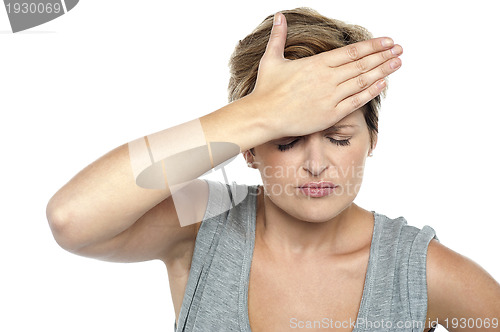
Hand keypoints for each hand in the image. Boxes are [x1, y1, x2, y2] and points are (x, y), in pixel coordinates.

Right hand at [248, 12, 402, 138]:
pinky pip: (356, 101)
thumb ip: (278, 37)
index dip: (372, 46)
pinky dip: (371, 92)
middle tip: (399, 50)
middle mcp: (327, 79)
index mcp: (316, 64)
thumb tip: (280, 16)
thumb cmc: (266, 89)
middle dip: (383, 56)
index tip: (387, 41)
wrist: (263, 116)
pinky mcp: (330, 114)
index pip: (351, 52)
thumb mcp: (271, 59)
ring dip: (382, 71)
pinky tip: (383, 84)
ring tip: (397, 63)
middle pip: (361, 65)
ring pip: (362, 81)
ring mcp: (330, 97)